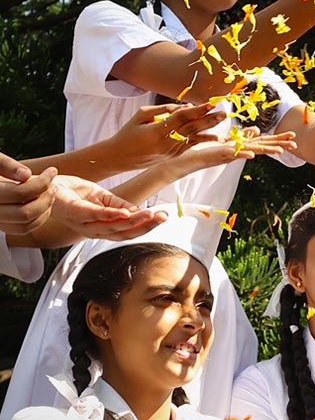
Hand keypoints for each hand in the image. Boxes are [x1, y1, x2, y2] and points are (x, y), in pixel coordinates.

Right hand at [0, 154, 53, 234]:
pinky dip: (38, 218)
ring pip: (25, 225)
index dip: (41, 182)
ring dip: (44, 210)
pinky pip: (23, 229)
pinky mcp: (2, 225)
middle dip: (46, 199)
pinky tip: (42, 202)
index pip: (19, 193)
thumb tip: (26, 175)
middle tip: (54, 186)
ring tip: (49, 193)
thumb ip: (5, 164)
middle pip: (24, 214)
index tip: (52, 171)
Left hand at [49, 175, 166, 239]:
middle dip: (146, 226)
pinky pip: (95, 215)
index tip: (165, 217)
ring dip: (133, 222)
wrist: (44, 185)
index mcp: (101, 227)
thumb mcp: (103, 198)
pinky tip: (125, 213)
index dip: (147, 226)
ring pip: (112, 227)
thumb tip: (142, 213)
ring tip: (150, 215)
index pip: (128, 232)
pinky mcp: (74, 212)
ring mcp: (83, 223)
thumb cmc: (72, 192)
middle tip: (163, 218)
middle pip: (123, 233)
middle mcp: (92, 230)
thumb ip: (121, 206)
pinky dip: (111, 215)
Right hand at [111, 103, 226, 169]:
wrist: (120, 157)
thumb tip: (187, 106)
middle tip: (224, 112)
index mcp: (156, 132)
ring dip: (209, 129)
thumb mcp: (141, 115)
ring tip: (222, 121)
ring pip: (194, 138)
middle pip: (191, 129)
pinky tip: (216, 136)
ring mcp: (171, 152)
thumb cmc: (129, 132)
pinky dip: (203, 140)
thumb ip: (164, 109)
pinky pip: (191, 145)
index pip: (181, 118)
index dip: (196, 110)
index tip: (210, 104)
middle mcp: (166, 143)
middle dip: (209, 120)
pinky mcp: (173, 156)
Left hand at [163, 128, 297, 177]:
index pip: (263, 141)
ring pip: (252, 150)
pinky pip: (233, 154)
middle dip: (279, 144)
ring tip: (281, 151)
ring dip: (267, 150)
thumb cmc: (200, 150)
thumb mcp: (225, 139)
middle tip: (296, 143)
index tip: (293, 136)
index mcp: (240, 146)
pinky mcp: (219, 155)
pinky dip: (243, 154)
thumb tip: (256, 130)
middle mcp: (238, 151)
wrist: (181, 161)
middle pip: (262, 146)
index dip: (277, 139)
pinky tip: (253, 155)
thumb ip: (241, 135)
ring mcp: (230, 154)